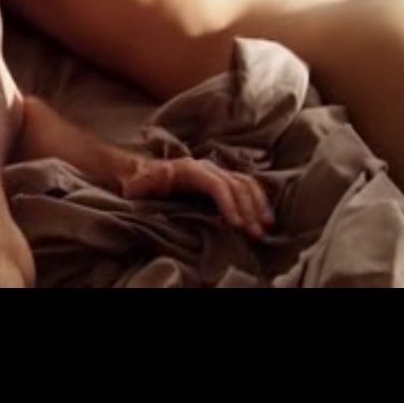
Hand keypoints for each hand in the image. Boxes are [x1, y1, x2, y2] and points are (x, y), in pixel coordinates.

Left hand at [118, 156, 273, 238]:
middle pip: (236, 185)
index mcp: (190, 169)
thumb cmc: (139, 183)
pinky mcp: (221, 180)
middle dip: (248, 210)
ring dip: (257, 205)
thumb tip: (162, 174)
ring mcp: (216, 172)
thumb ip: (149, 181)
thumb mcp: (138, 183)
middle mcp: (207, 168)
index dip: (229, 204)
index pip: (218, 185)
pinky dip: (257, 200)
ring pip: (245, 184)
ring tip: (265, 227)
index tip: (237, 225)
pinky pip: (246, 186)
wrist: (142, 175)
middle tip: (255, 234)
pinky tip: (263, 217)